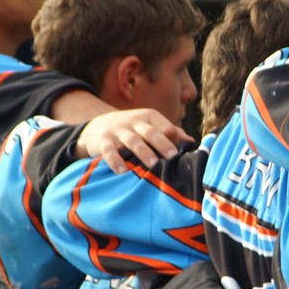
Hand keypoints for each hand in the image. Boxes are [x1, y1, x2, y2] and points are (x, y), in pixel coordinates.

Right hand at [74, 108, 191, 172]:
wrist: (97, 126)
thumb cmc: (132, 129)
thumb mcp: (149, 126)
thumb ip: (169, 132)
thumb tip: (191, 141)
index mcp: (149, 117)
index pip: (165, 126)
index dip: (174, 138)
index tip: (181, 152)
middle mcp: (134, 122)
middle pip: (150, 132)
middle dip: (161, 143)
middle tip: (171, 156)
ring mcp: (118, 131)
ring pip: (132, 141)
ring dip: (143, 152)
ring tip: (152, 165)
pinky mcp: (103, 141)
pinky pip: (109, 151)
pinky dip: (115, 160)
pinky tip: (122, 171)